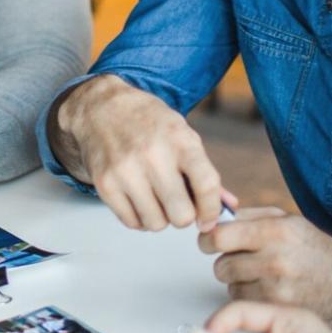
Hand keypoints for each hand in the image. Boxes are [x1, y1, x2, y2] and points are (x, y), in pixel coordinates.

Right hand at [51, 75, 223, 230]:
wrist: (102, 108)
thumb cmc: (148, 121)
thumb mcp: (182, 134)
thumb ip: (204, 171)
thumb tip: (229, 205)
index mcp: (180, 140)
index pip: (207, 186)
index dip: (212, 210)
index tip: (208, 219)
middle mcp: (153, 155)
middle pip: (181, 214)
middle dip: (183, 216)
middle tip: (177, 204)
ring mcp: (126, 171)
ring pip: (156, 224)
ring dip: (159, 218)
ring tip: (155, 199)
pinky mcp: (104, 183)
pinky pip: (131, 222)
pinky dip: (138, 218)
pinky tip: (138, 200)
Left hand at [198, 209, 331, 325]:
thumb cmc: (317, 250)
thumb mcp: (288, 220)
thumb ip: (248, 215)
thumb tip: (213, 215)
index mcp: (276, 231)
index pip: (219, 236)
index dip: (208, 239)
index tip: (209, 240)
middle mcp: (276, 260)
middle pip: (220, 265)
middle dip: (226, 261)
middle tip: (241, 259)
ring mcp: (277, 289)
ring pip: (229, 286)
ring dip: (238, 281)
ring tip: (260, 274)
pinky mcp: (278, 310)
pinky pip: (243, 302)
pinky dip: (249, 296)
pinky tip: (268, 290)